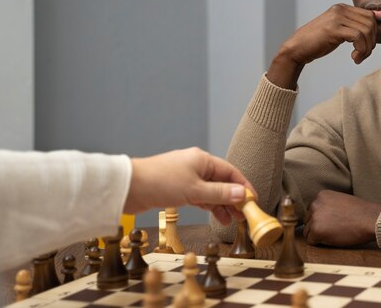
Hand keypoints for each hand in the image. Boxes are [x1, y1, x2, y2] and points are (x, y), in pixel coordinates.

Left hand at [125, 147, 254, 224]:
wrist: (128, 187)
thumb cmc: (160, 182)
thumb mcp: (195, 190)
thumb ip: (220, 194)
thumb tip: (242, 194)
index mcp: (203, 160)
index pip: (231, 172)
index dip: (243, 186)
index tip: (253, 201)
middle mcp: (196, 166)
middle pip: (222, 182)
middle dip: (234, 198)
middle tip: (244, 214)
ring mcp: (186, 177)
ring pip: (210, 191)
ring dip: (222, 205)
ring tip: (231, 220)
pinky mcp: (176, 188)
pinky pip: (199, 196)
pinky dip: (208, 205)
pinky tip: (216, 216)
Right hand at [267, 4, 376, 88]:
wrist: (297, 48)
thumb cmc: (317, 43)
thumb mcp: (337, 31)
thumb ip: (353, 27)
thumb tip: (377, 25)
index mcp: (342, 8)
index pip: (370, 16)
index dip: (373, 34)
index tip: (366, 48)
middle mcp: (340, 9)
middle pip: (371, 23)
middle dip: (372, 42)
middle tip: (363, 54)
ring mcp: (337, 18)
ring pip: (366, 31)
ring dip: (366, 48)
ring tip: (358, 58)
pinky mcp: (334, 29)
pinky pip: (358, 37)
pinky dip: (360, 50)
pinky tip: (354, 58)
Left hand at [303, 190, 380, 246]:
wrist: (370, 219)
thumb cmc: (360, 212)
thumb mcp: (340, 200)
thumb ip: (327, 205)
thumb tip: (321, 215)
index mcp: (321, 195)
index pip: (311, 210)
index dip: (321, 219)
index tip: (331, 222)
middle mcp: (315, 204)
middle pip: (307, 220)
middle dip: (317, 227)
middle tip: (333, 230)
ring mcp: (315, 217)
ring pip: (308, 231)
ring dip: (318, 235)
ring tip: (334, 234)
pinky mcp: (317, 230)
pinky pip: (311, 241)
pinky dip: (320, 243)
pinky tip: (333, 239)